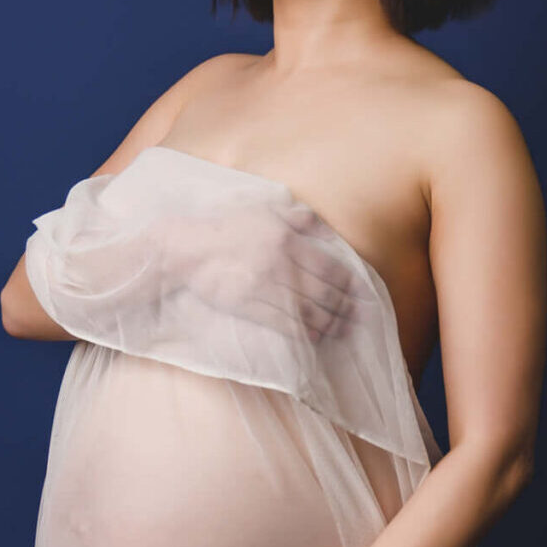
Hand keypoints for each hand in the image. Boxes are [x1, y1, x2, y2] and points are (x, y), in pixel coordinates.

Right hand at [153, 207, 359, 343]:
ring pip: (309, 311)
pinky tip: (316, 336)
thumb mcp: (268, 209)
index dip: (350, 284)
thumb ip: (303, 219)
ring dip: (330, 323)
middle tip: (357, 317)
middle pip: (324, 292)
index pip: (331, 267)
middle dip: (345, 308)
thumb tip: (333, 235)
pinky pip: (285, 323)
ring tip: (341, 329)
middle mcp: (281, 264)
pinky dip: (306, 332)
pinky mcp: (248, 306)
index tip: (360, 294)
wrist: (185, 248)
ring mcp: (264, 286)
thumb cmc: (228, 226)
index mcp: (288, 239)